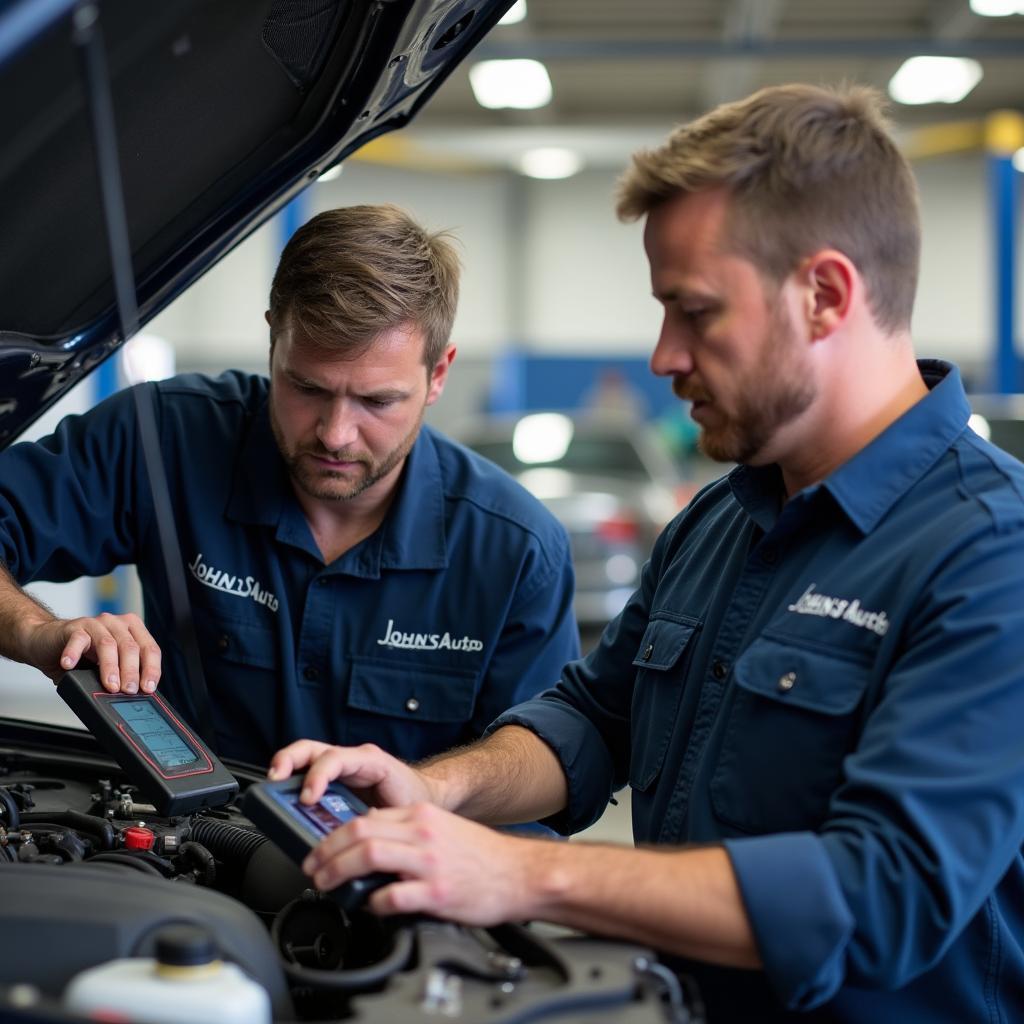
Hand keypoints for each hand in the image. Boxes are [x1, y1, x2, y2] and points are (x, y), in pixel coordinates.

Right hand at [25, 612, 160, 693]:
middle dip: (131, 671)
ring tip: (110, 684)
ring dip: (110, 667)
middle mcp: (117, 624)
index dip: (151, 669)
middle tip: (129, 690)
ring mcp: (96, 624)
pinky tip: (69, 666)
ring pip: (108, 644)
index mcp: (132, 631)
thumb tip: (130, 698)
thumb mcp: (106, 667)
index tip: (148, 687)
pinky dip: (73, 653)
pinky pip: (77, 639)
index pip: (149, 649)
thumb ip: (119, 676)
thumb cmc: (81, 656)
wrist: (48, 642)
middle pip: (130, 647)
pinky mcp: (74, 628)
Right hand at [267, 740, 439, 809]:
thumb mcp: (400, 810)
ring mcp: (341, 769)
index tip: (309, 798)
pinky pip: (307, 774)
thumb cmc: (414, 799)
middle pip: (311, 749)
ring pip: (304, 758)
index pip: (336, 758)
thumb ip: (377, 821)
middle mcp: (351, 761)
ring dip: (284, 769)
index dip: (318, 776)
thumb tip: (354, 838)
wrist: (426, 797)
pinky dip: (291, 782)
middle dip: (289, 760)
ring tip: (270, 787)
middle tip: (275, 779)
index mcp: (369, 761)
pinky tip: (283, 798)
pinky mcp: (334, 781)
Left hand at [303, 801, 539, 925]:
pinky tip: (371, 907)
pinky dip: (374, 903)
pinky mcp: (437, 892)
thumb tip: (372, 836)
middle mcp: (423, 833)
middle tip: (313, 868)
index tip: (322, 851)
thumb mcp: (442, 829)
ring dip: (338, 871)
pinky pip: (393, 896)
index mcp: (422, 815)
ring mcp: (429, 862)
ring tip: (327, 884)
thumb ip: (409, 830)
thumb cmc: (482, 856)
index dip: (335, 836)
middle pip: (359, 832)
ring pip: (369, 856)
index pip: (365, 818)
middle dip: (326, 852)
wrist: (520, 873)